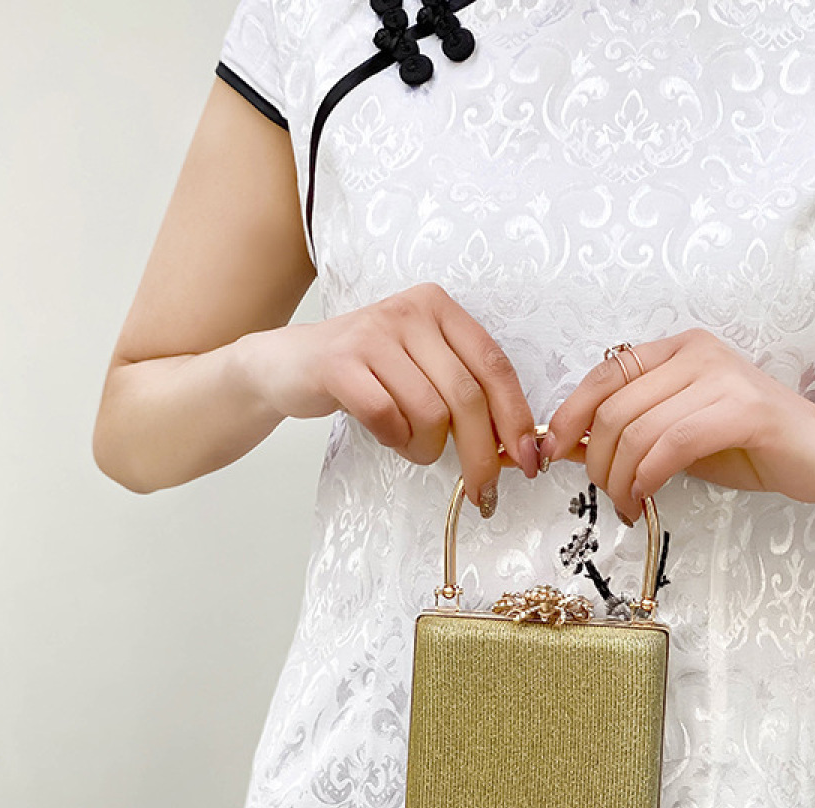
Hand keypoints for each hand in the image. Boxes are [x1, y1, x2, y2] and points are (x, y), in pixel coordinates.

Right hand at [242, 282, 537, 514]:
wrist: (286, 365)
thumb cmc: (367, 374)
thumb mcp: (422, 370)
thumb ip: (466, 395)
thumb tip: (516, 449)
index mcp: (440, 309)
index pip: (495, 367)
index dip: (516, 420)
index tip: (528, 462)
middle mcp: (410, 312)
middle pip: (467, 397)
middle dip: (481, 455)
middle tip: (482, 490)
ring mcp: (373, 334)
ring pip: (430, 413)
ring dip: (427, 448)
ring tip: (413, 447)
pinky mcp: (339, 362)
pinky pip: (388, 418)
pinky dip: (395, 441)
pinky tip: (388, 437)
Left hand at [541, 328, 814, 520]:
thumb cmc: (749, 446)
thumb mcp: (676, 435)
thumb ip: (628, 432)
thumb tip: (565, 445)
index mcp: (676, 350)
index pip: (601, 377)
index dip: (568, 418)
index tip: (550, 455)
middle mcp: (696, 352)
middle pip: (613, 408)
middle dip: (595, 461)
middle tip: (606, 494)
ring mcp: (722, 376)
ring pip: (637, 430)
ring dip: (620, 479)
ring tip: (627, 503)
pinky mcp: (744, 409)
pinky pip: (672, 444)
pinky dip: (647, 478)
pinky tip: (645, 498)